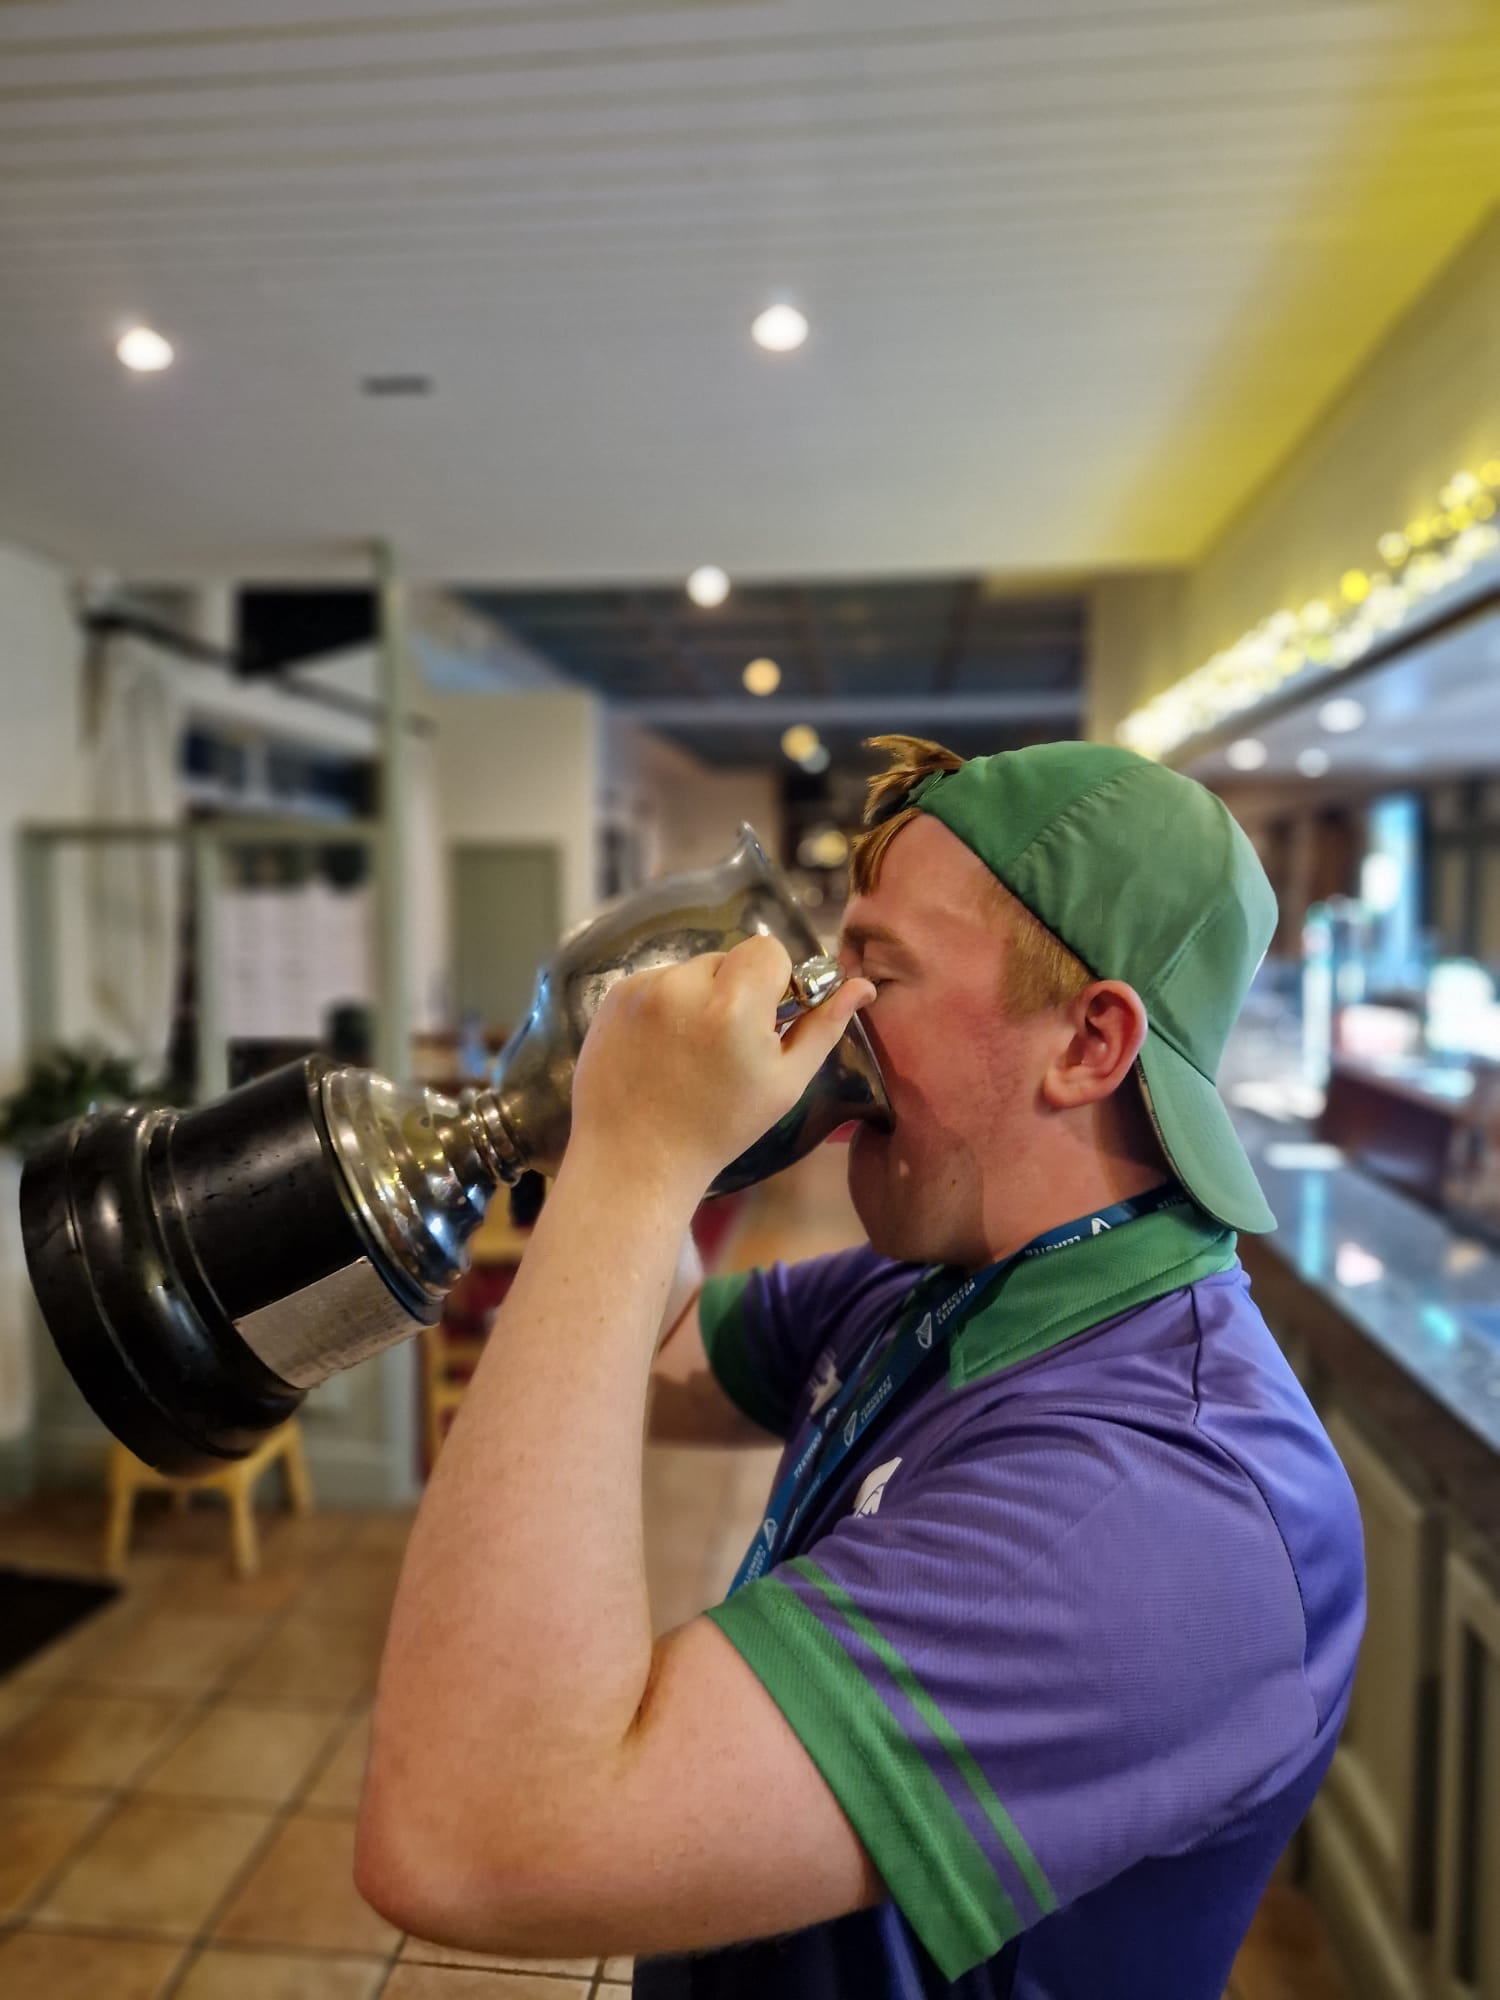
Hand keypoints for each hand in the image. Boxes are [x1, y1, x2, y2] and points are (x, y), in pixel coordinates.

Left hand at [567, 935, 875, 1197]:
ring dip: (699, 998)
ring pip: (692, 971)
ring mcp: (643, 989)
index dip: (774, 983)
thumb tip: (862, 986)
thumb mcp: (784, 1083)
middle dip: (736, 991)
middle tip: (726, 1045)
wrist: (634, 1158)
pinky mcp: (615, 996)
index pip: (768, 950)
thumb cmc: (719, 1127)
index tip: (764, 1022)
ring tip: (689, 1052)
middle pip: (729, 959)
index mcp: (732, 1006)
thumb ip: (824, 1027)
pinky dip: (666, 1007)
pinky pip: (657, 983)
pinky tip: (661, 1051)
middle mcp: (683, 986)